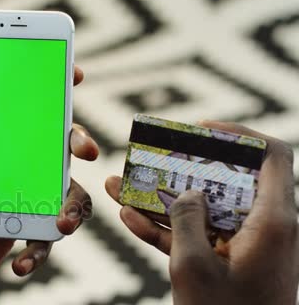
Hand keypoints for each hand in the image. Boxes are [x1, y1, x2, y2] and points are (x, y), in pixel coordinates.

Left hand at [0, 67, 97, 303]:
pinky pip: (49, 231)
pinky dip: (42, 246)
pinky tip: (20, 262)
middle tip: (84, 149)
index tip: (70, 74)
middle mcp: (2, 163)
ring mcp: (17, 194)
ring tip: (62, 223)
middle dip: (76, 140)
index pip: (13, 105)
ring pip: (62, 185)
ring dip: (73, 203)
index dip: (43, 87)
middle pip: (51, 141)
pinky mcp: (23, 225)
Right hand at [105, 121, 298, 304]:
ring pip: (203, 208)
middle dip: (183, 165)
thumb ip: (186, 218)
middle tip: (152, 155)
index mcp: (273, 220)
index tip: (201, 129)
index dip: (239, 134)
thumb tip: (184, 192)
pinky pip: (196, 236)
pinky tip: (128, 218)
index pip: (271, 155)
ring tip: (120, 184)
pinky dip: (166, 228)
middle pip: (227, 179)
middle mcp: (264, 227)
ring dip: (162, 197)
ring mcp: (245, 246)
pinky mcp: (228, 263)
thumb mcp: (194, 265)